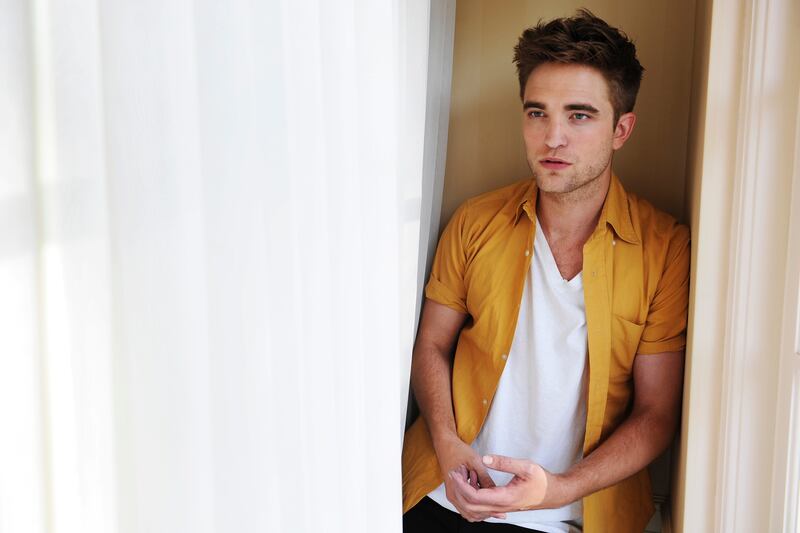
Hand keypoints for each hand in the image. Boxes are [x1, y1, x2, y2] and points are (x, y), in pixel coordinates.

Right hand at [432, 434, 503, 521]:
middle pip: (471, 512)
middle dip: (487, 512)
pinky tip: (486, 503)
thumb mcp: (475, 462)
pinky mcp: (454, 495)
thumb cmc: (459, 451)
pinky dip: (476, 509)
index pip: (474, 503)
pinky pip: (466, 509)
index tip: (501, 507)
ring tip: (494, 505)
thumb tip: (496, 492)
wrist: (446, 446)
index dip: (490, 507)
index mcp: (456, 487)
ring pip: (469, 514)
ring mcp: (452, 496)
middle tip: (500, 509)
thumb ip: (485, 478)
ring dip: (481, 512)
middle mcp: (452, 495)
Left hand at [448, 454, 571, 515]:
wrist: (553, 493)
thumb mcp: (526, 466)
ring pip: (475, 509)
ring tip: (461, 476)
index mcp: (506, 497)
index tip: (455, 472)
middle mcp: (501, 506)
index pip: (476, 497)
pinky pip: (482, 508)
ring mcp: (501, 508)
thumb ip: (504, 462)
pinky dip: (472, 498)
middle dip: (458, 490)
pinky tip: (472, 483)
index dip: (462, 485)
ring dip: (464, 495)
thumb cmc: (542, 480)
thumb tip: (485, 458)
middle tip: (453, 473)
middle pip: (471, 506)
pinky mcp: (502, 506)